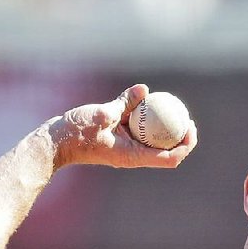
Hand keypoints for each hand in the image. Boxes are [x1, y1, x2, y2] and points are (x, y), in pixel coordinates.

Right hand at [45, 84, 196, 170]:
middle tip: (188, 120)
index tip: (190, 130)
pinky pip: (138, 129)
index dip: (184, 146)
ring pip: (152, 141)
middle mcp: (133, 155)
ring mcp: (126, 148)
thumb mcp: (101, 115)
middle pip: (166, 152)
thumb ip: (124, 103)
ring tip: (175, 110)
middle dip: (180, 138)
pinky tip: (150, 101)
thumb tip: (145, 90)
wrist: (57, 142)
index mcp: (133, 156)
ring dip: (165, 129)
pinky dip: (146, 118)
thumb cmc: (76, 133)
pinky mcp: (118, 139)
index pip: (169, 158)